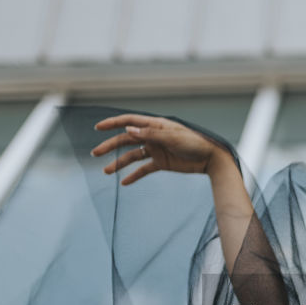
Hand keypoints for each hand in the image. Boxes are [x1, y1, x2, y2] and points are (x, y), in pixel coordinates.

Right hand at [90, 114, 226, 185]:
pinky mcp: (161, 163)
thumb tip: (128, 130)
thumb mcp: (171, 137)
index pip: (129, 122)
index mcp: (155, 125)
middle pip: (126, 140)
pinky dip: (134, 175)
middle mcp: (152, 136)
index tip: (98, 127)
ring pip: (132, 156)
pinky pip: (144, 169)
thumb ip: (150, 134)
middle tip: (95, 153)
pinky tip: (124, 182)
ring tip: (106, 171)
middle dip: (110, 146)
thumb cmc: (194, 143)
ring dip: (119, 163)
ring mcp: (156, 150)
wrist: (210, 158)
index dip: (113, 123)